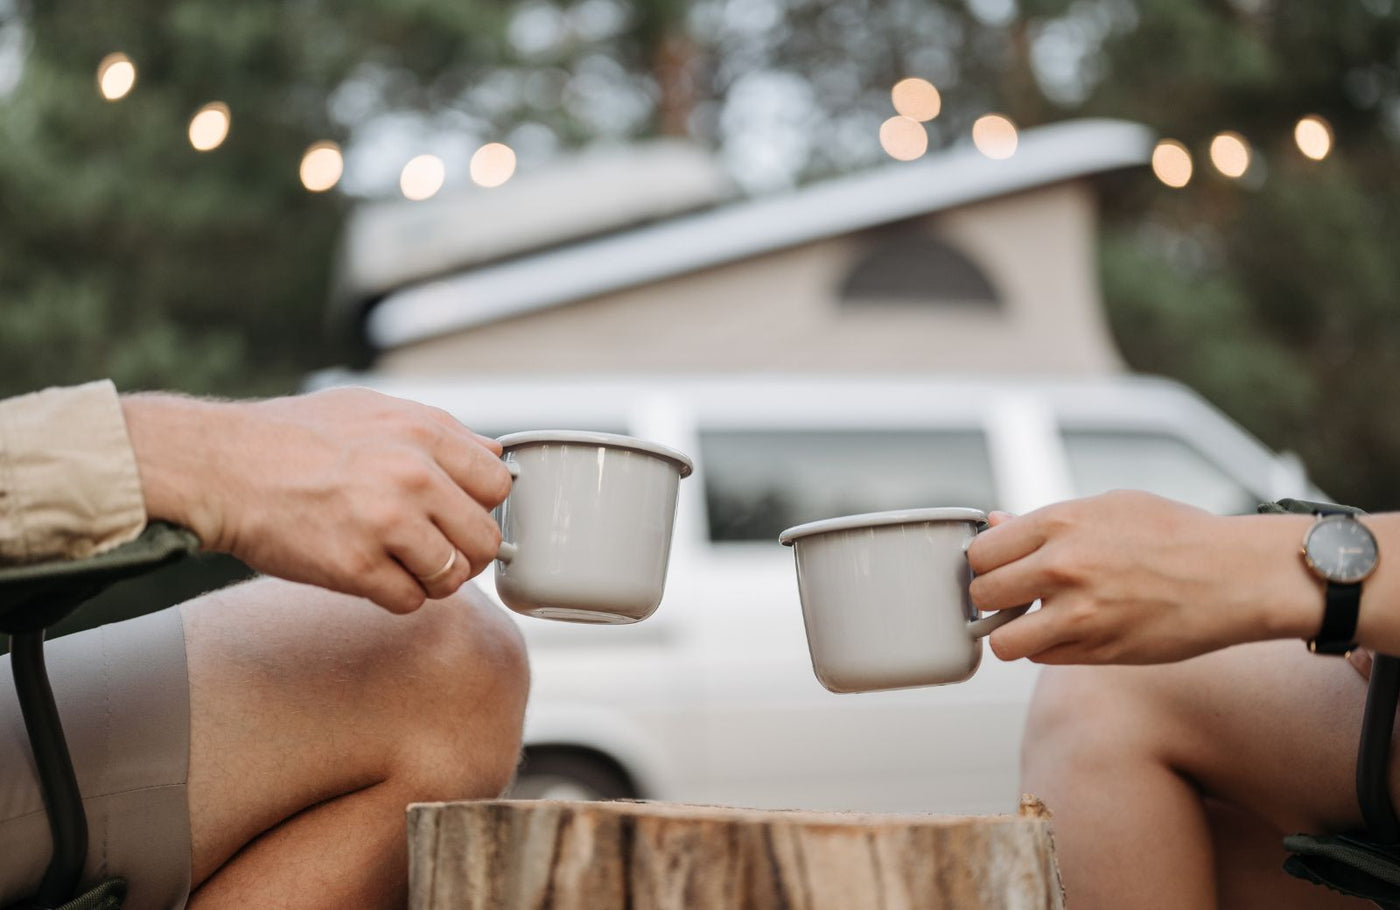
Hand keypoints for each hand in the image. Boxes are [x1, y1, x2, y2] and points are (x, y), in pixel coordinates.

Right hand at [123, 387, 512, 612]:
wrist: (219, 466)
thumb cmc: (293, 436)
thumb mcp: (373, 409)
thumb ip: (439, 431)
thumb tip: (496, 456)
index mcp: (423, 433)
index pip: (498, 485)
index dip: (482, 506)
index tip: (459, 515)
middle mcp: (412, 475)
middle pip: (484, 538)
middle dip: (465, 552)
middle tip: (436, 551)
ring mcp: (385, 522)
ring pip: (452, 577)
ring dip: (432, 579)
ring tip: (401, 565)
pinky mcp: (354, 566)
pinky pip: (409, 601)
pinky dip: (396, 597)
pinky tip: (371, 576)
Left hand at [966, 490, 1317, 663]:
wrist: (1236, 575)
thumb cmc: (1175, 534)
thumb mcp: (1108, 506)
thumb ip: (1045, 521)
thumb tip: (995, 525)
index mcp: (1060, 523)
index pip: (980, 552)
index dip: (986, 563)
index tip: (1001, 566)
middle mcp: (1062, 568)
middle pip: (982, 595)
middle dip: (993, 598)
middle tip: (1016, 596)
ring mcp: (1079, 614)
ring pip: (1002, 641)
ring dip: (1012, 633)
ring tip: (1035, 620)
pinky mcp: (1098, 651)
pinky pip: (1042, 658)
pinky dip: (1047, 649)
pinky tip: (1071, 632)